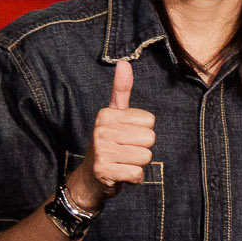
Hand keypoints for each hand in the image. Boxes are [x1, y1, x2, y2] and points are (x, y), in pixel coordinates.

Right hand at [83, 58, 155, 195]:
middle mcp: (101, 130)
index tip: (125, 136)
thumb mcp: (115, 116)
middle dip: (142, 148)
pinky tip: (120, 174)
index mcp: (107, 114)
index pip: (150, 121)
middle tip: (124, 151)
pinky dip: (133, 178)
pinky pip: (138, 174)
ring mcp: (101, 150)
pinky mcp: (104, 171)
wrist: (91, 177)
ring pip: (146, 157)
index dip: (142, 131)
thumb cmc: (110, 144)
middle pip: (150, 138)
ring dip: (138, 164)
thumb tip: (124, 63)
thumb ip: (121, 91)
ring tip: (122, 162)